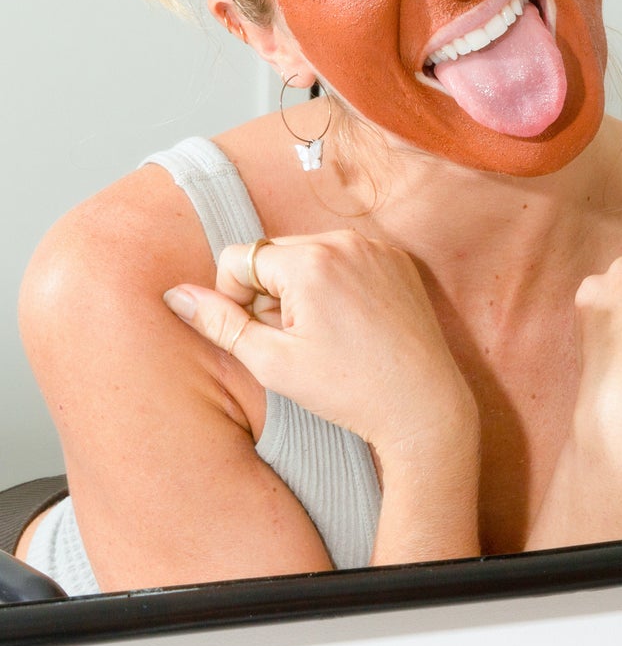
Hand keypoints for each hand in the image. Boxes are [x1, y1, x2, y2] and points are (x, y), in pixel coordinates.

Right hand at [161, 231, 476, 469]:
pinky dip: (336, 285)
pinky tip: (350, 327)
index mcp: (310, 261)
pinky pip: (347, 259)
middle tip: (293, 340)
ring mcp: (377, 248)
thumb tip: (175, 295)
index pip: (238, 258)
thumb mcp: (272, 362)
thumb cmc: (348, 389)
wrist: (423, 404)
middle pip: (275, 254)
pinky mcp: (397, 261)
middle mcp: (346, 241)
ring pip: (310, 256)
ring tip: (323, 336)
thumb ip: (220, 323)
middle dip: (270, 292)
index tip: (259, 334)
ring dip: (301, 288)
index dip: (234, 298)